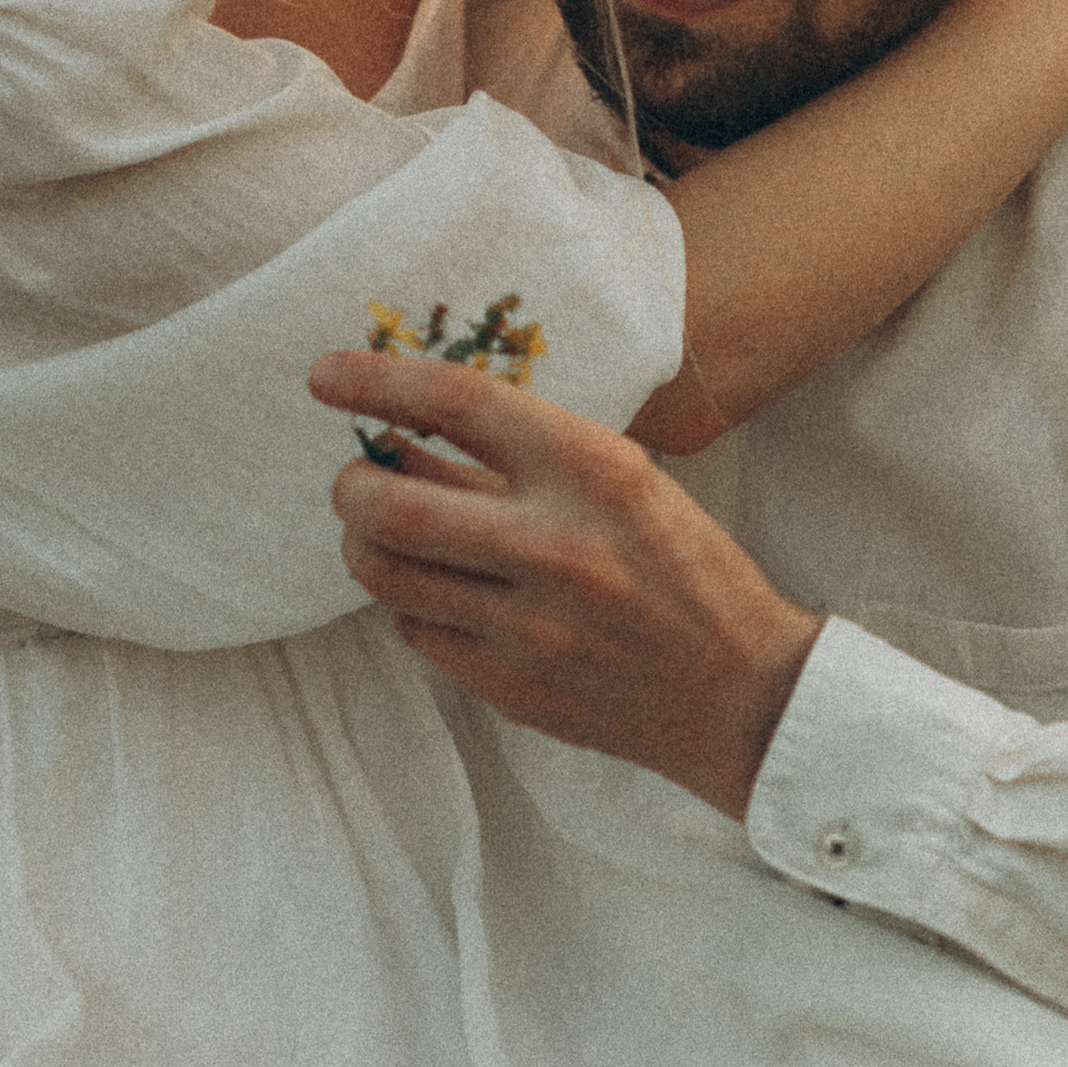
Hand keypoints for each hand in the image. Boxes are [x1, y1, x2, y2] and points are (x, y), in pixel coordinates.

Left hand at [310, 354, 820, 819]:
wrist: (741, 693)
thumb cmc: (683, 570)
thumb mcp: (625, 484)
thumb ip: (524, 457)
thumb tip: (404, 429)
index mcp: (595, 471)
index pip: (458, 403)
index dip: (377, 381)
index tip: (326, 374)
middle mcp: (557, 545)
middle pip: (392, 503)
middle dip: (350, 484)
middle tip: (356, 479)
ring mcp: (529, 625)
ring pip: (385, 573)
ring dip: (366, 543)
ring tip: (386, 532)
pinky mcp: (510, 686)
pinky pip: (415, 631)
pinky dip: (411, 604)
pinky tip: (443, 593)